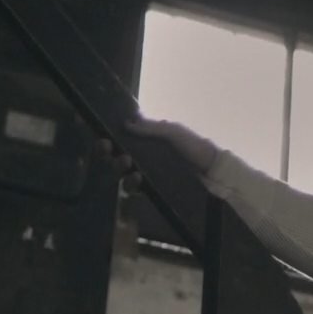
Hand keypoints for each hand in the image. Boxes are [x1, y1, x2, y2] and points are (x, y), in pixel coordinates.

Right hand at [96, 116, 220, 195]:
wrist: (211, 170)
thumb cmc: (193, 147)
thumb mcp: (173, 132)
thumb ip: (151, 128)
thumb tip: (126, 123)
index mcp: (145, 142)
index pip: (119, 141)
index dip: (106, 141)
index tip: (101, 139)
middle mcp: (141, 158)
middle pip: (114, 158)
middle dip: (107, 155)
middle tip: (109, 150)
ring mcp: (145, 175)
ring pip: (121, 174)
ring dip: (118, 169)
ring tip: (127, 164)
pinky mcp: (152, 190)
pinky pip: (135, 189)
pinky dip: (132, 184)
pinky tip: (137, 179)